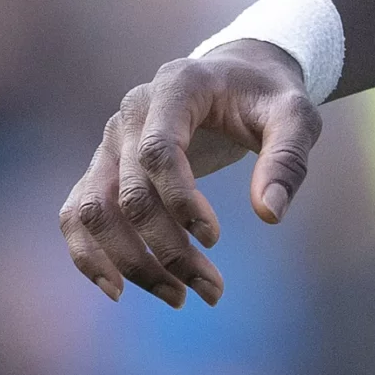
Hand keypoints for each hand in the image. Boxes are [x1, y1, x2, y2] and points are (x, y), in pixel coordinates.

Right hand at [58, 41, 322, 307]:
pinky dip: (88, 254)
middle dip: (168, 248)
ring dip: (129, 262)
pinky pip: (78, 215)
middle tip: (212, 290)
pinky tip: (118, 289)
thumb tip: (270, 215)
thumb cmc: (269, 97)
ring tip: (178, 297)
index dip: (180, 200)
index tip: (215, 238)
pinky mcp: (103, 169)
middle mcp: (130, 114)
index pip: (158, 151)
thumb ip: (288, 157)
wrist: (240, 77)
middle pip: (130, 193)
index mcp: (175, 87)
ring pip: (95, 211)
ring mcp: (110, 143)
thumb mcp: (297, 115)